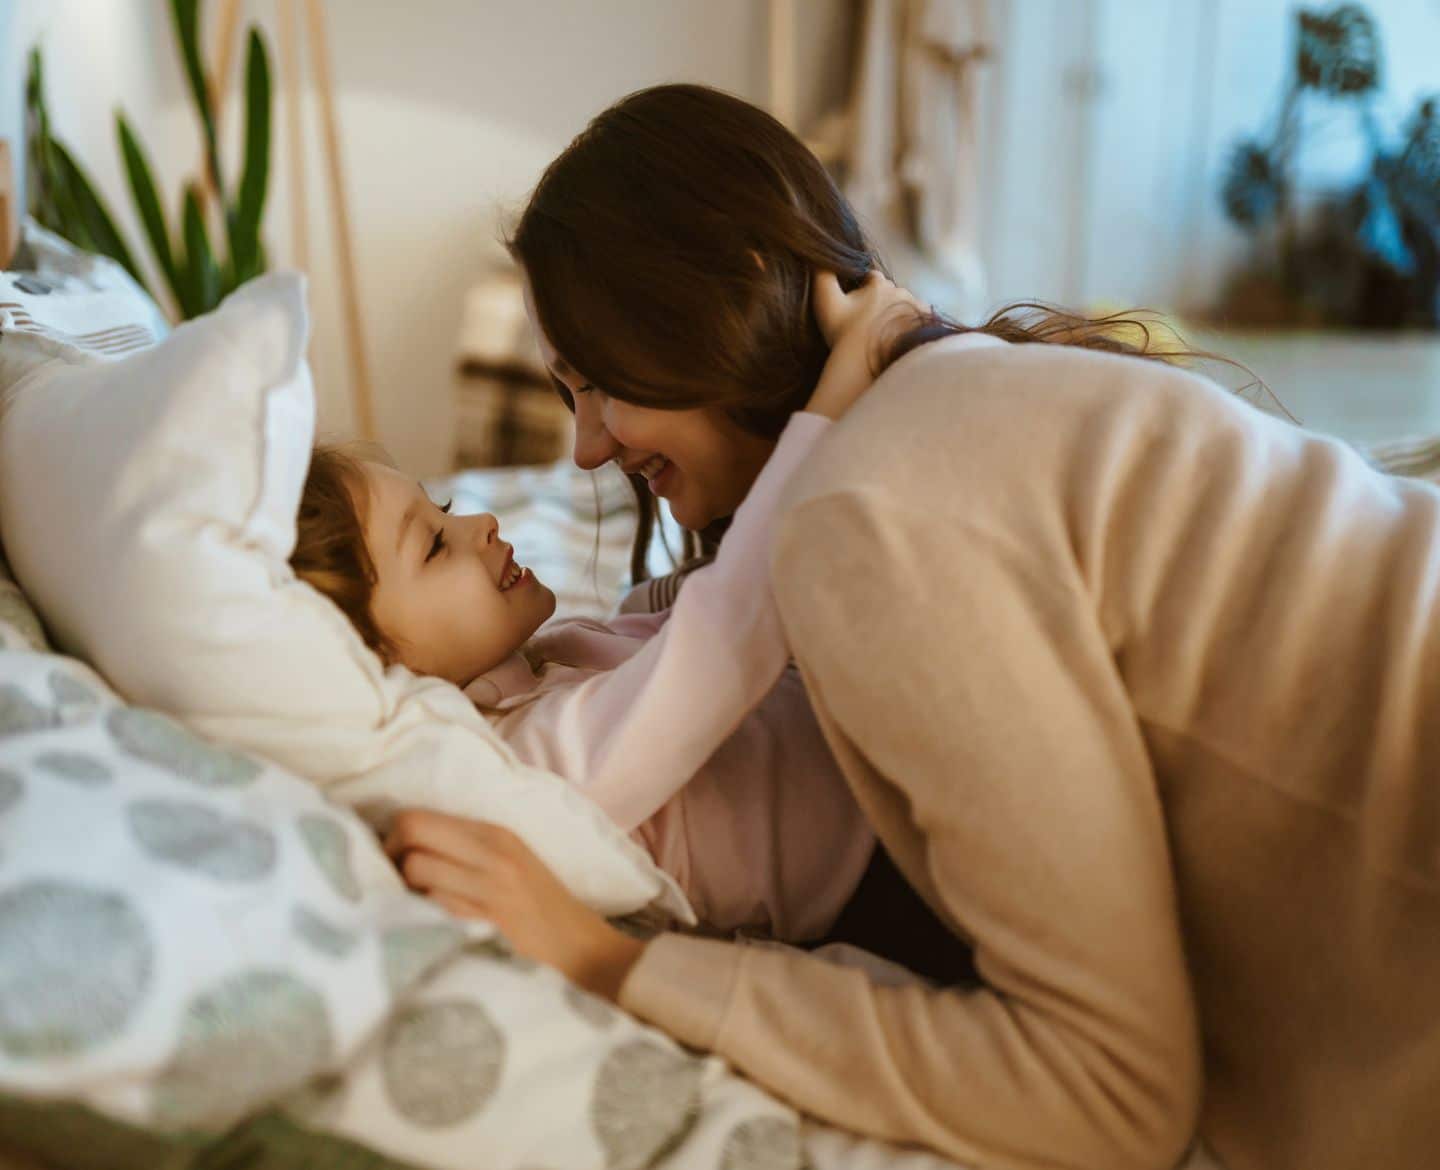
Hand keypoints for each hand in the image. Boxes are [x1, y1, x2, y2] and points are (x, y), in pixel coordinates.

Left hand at [384, 810, 647, 1000]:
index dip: (391, 839)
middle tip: (393, 888)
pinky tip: (432, 933)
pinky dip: (421, 921)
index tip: (391, 863)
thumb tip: (401, 849)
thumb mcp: (511, 864)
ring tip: (415, 913)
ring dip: (403, 895)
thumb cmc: (541, 913)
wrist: (586, 954)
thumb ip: (465, 851)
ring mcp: (489, 891)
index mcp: (496, 835)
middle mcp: (492, 855)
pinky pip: (431, 912)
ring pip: (414, 874)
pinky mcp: (486, 926)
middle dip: (389, 862)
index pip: (418, 818)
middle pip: (410, 836)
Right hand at [805, 269, 927, 420]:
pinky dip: (909, 325)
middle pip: (889, 293)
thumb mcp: (826, 302)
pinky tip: (898, 338)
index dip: (861, 291)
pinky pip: (918, 319)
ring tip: (883, 335)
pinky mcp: (927, 324)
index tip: (854, 308)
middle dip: (879, 303)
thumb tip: (819, 258)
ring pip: (903, 306)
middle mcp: (900, 290)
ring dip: (895, 314)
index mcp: (878, 283)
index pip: (870, 278)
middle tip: (866, 325)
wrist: (866, 366)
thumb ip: (822, 275)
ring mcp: (916, 307)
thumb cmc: (843, 335)